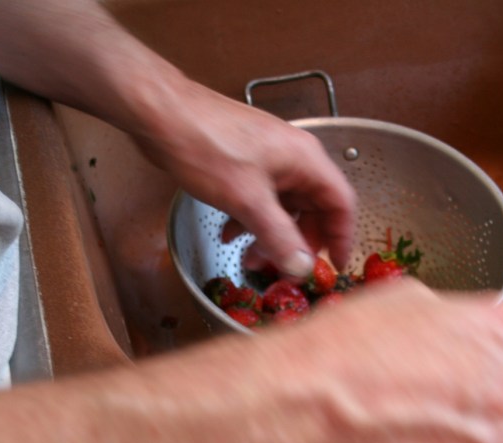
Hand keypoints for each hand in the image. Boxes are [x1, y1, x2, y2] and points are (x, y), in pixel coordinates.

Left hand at [132, 80, 356, 274]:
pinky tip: (230, 236)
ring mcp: (268, 159)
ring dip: (270, 236)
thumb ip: (278, 237)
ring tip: (251, 261)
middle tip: (286, 269)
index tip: (336, 267)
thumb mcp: (247, 200)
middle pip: (313, 207)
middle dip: (299, 242)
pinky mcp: (245, 163)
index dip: (342, 237)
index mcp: (306, 160)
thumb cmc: (206, 147)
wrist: (160, 113)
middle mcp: (293, 158)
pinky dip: (250, 221)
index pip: (341, 203)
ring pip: (283, 207)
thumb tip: (302, 268)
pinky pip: (260, 199)